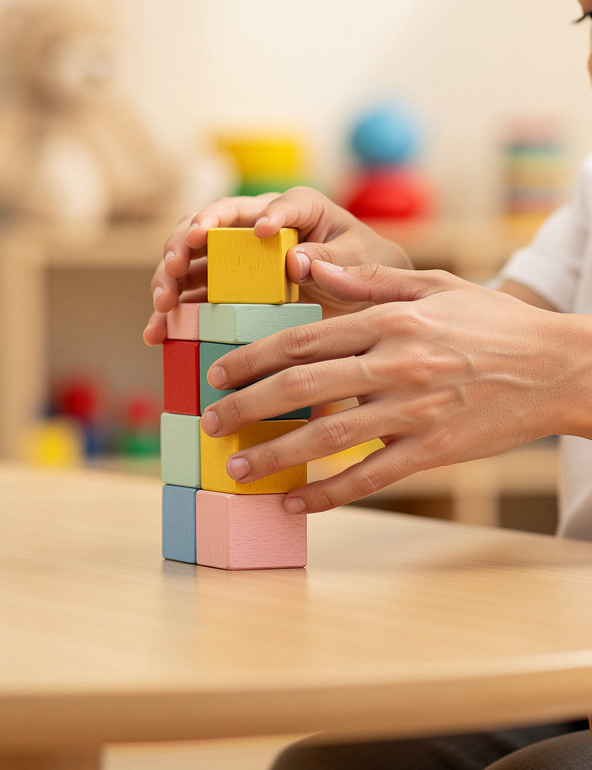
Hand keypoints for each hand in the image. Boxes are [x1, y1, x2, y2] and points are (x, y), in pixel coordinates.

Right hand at [142, 187, 411, 344]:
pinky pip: (190, 298)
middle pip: (210, 223)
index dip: (266, 215)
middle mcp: (256, 225)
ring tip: (162, 303)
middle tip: (175, 264)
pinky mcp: (224, 289)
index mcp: (298, 208)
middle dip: (186, 241)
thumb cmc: (368, 270)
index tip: (264, 232)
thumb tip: (295, 259)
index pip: (277, 205)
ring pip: (189, 258)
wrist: (365, 301)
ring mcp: (236, 258)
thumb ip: (338, 261)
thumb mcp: (366, 263)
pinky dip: (170, 317)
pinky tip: (156, 334)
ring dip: (167, 279)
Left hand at [201, 260, 591, 512]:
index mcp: (390, 321)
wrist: (561, 368)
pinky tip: (295, 503)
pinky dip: (329, 493)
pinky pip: (371, 476)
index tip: (218, 371)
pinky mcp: (434, 451)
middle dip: (248, 405)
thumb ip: (366, 278)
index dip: (253, 357)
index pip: (303, 338)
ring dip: (276, 453)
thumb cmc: (492, 323)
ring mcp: (414, 411)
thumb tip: (307, 266)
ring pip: (329, 435)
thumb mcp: (432, 285)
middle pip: (303, 386)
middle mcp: (395, 365)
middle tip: (211, 421)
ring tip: (236, 467)